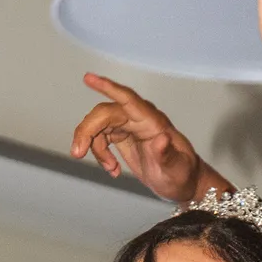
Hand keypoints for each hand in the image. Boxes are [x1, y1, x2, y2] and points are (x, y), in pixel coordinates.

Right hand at [69, 74, 232, 205]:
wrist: (182, 183)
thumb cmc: (183, 175)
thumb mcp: (177, 170)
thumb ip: (168, 156)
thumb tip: (161, 140)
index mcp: (152, 121)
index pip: (127, 99)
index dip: (108, 87)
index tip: (88, 78)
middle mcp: (139, 119)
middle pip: (104, 114)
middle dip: (87, 131)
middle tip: (78, 153)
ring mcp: (130, 126)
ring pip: (99, 126)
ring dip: (93, 147)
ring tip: (110, 169)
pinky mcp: (123, 136)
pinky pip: (102, 138)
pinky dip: (101, 154)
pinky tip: (112, 170)